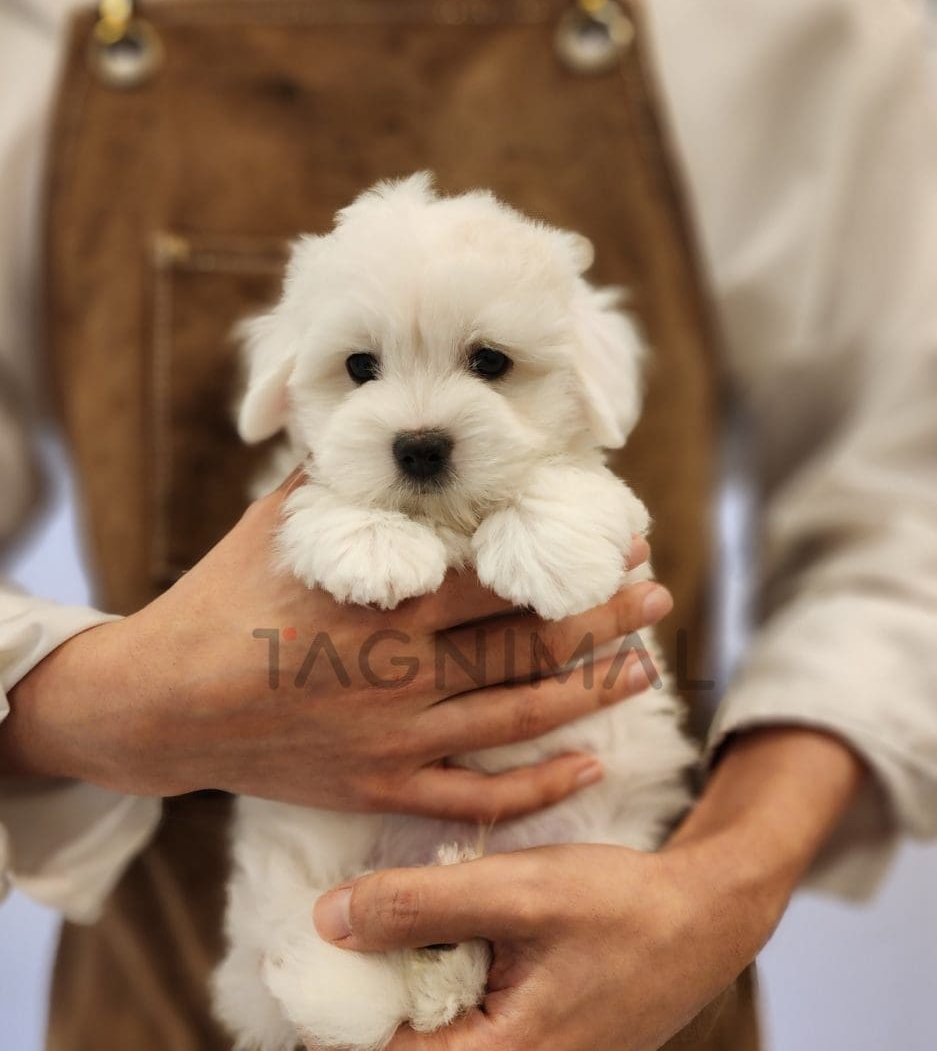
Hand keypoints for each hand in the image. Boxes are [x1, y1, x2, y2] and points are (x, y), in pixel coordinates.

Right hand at [0, 472, 668, 819]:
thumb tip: (390, 431)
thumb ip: (344, 480)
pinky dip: (537, 790)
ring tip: (644, 668)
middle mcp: (401, 673)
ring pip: (519, 720)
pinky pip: (474, 800)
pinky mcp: (379, 788)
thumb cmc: (221, 599)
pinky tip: (587, 767)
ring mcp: (395, 740)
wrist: (161, 704)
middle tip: (655, 598)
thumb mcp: (279, 524)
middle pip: (528, 645)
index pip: (505, 578)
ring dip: (591, 693)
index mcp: (386, 602)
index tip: (620, 543)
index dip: (573, 561)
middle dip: (603, 620)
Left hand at [312, 728, 863, 1049]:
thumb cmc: (619, 905)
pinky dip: (443, 975)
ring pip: (434, 1030)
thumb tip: (327, 921)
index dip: (334, 1012)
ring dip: (406, 980)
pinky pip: (465, 1018)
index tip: (302, 961)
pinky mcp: (536, 1036)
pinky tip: (445, 928)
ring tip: (392, 921)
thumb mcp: (516, 891)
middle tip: (341, 931)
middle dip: (369, 994)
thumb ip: (419, 904)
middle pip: (406, 1047)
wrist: (707, 916)